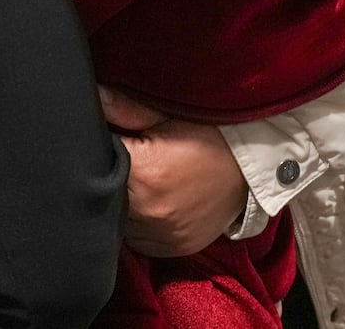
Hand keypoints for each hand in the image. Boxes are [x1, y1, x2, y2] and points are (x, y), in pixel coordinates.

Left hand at [104, 90, 247, 257]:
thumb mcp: (166, 116)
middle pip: (104, 197)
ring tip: (133, 182)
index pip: (97, 164)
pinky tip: (144, 204)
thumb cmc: (208, 137)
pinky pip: (139, 241)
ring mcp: (163, 234)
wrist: (250, 170)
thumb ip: (124, 107)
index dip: (95, 152)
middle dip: (105, 179)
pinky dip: (136, 225)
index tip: (102, 142)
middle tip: (118, 160)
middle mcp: (150, 211)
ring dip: (119, 205)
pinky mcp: (173, 248)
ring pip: (119, 223)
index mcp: (144, 174)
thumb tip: (94, 95)